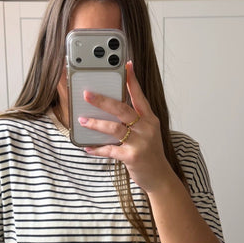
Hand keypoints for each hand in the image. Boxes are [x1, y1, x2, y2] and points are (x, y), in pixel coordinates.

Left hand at [79, 61, 173, 191]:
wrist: (160, 177)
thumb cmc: (150, 152)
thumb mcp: (148, 132)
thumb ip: (134, 119)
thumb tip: (110, 107)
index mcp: (149, 119)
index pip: (139, 96)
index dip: (132, 80)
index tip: (126, 65)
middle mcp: (146, 128)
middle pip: (122, 109)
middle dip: (103, 100)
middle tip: (87, 93)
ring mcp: (140, 142)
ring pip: (114, 128)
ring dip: (96, 124)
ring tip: (83, 120)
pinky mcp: (132, 156)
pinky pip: (110, 150)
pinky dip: (97, 149)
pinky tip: (88, 147)